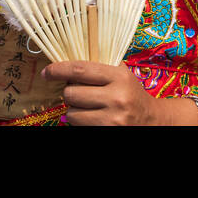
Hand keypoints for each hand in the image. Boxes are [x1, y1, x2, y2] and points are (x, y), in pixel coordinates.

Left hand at [43, 61, 160, 125]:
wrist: (151, 120)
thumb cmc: (132, 95)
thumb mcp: (122, 76)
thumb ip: (100, 69)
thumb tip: (66, 66)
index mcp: (119, 77)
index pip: (80, 70)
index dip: (59, 70)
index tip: (46, 72)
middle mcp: (116, 97)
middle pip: (71, 93)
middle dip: (70, 93)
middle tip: (80, 93)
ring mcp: (111, 118)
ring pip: (71, 113)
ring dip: (75, 110)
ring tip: (90, 108)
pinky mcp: (106, 132)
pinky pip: (78, 126)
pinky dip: (81, 122)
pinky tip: (94, 118)